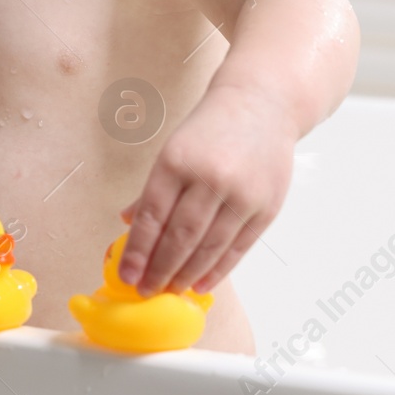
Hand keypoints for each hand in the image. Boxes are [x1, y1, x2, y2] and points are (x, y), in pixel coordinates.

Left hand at [116, 85, 296, 296]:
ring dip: (187, 275)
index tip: (128, 276)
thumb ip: (152, 190)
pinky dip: (218, 269)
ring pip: (209, 247)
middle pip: (180, 238)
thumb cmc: (211, 129)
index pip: (153, 216)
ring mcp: (241, 194)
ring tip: (171, 290)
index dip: (138, 252)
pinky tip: (202, 282)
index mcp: (177, 161)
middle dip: (160, 270)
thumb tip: (128, 224)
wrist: (263, 103)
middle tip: (147, 291)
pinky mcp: (266, 206)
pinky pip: (238, 248)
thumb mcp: (173, 150)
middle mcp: (210, 178)